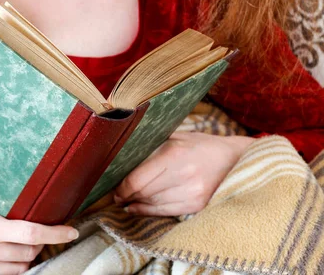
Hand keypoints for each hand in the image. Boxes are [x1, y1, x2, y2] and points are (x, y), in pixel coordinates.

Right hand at [0, 168, 77, 274]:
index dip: (56, 234)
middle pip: (29, 252)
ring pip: (18, 267)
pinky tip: (10, 254)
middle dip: (41, 242)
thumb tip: (26, 180)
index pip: (31, 233)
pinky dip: (12, 266)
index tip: (71, 232)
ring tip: (26, 243)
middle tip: (44, 231)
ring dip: (27, 256)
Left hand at [114, 131, 253, 216]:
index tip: (113, 187)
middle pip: (143, 193)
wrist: (235, 160)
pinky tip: (137, 207)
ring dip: (135, 204)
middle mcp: (183, 175)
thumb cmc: (200, 145)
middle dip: (125, 196)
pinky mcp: (196, 206)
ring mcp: (192, 193)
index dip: (121, 187)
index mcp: (174, 154)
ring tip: (125, 201)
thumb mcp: (174, 137)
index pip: (137, 179)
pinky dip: (147, 211)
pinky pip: (164, 212)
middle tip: (116, 195)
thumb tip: (121, 156)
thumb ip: (150, 146)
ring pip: (152, 204)